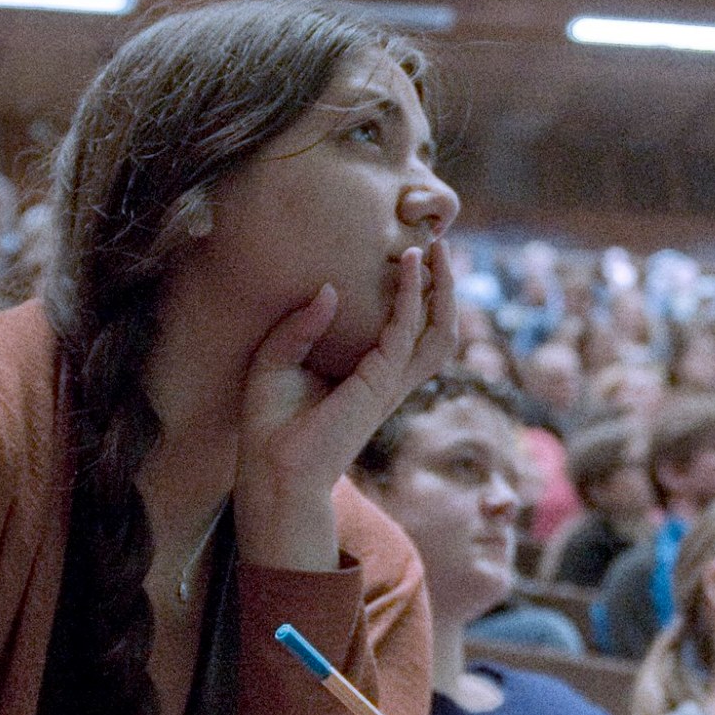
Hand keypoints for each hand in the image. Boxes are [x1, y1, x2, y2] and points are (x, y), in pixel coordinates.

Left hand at [232, 241, 456, 568]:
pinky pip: (406, 332)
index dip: (416, 293)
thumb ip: (301, 325)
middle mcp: (387, 380)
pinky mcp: (378, 385)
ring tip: (435, 250)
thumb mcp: (276, 360)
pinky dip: (411, 297)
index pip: (407, 330)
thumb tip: (327, 289)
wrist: (270, 471)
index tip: (412, 254)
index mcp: (368, 376)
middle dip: (444, 287)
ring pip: (437, 332)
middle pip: (436, 330)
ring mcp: (387, 384)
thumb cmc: (271, 425)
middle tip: (437, 244)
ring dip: (443, 291)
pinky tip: (408, 268)